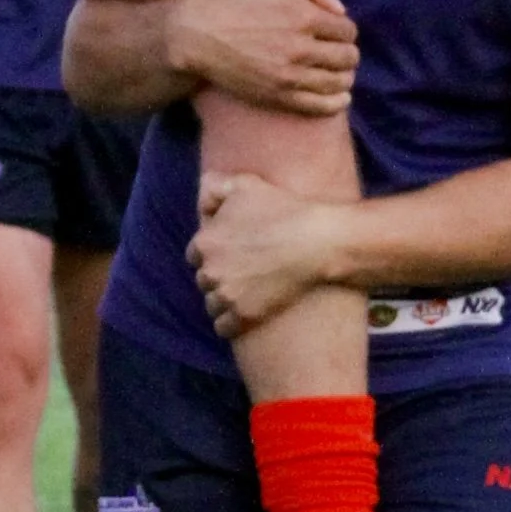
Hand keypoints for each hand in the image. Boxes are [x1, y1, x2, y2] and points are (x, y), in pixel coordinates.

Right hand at [170, 0, 357, 117]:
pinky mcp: (279, 96)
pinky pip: (321, 105)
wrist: (201, 36)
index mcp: (305, 16)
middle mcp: (302, 47)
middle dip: (347, 55)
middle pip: (347, 58)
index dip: (345, 32)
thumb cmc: (240, 3)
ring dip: (344, 78)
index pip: (348, 31)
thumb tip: (340, 10)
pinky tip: (339, 98)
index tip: (336, 34)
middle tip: (339, 54)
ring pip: (339, 83)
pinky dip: (336, 103)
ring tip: (337, 74)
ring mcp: (291, 75)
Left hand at [191, 169, 337, 336]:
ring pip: (212, 304)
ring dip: (222, 301)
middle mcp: (209, 271)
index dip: (212, 254)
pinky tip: (243, 315)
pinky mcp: (244, 316)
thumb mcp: (244, 184)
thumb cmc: (282, 209)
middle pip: (204, 280)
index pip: (195, 255)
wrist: (315, 241)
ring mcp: (226, 296)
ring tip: (242, 295)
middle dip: (218, 276)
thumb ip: (214, 189)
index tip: (228, 254)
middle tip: (240, 273)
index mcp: (205, 242)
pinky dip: (230, 324)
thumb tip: (203, 205)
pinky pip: (222, 327)